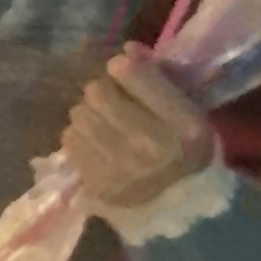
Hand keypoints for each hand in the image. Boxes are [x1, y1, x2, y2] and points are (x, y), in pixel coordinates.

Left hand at [61, 50, 218, 211]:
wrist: (181, 211)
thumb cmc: (187, 153)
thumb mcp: (190, 112)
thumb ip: (159, 78)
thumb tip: (126, 49)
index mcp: (182, 125)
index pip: (128, 72)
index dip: (123, 68)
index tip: (127, 75)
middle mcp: (149, 147)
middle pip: (97, 91)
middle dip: (104, 92)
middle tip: (115, 104)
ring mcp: (119, 169)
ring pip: (79, 113)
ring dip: (90, 115)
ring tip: (107, 126)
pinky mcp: (95, 184)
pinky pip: (70, 140)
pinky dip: (81, 137)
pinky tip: (99, 146)